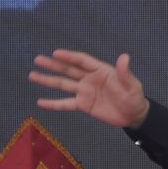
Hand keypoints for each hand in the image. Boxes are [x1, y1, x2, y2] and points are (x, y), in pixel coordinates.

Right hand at [31, 50, 149, 129]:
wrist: (133, 115)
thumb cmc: (134, 97)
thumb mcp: (132, 85)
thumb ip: (125, 73)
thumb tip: (124, 57)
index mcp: (100, 70)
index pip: (82, 61)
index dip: (69, 57)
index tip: (55, 53)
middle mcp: (89, 79)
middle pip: (69, 70)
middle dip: (53, 65)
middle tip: (38, 60)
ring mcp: (85, 92)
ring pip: (63, 85)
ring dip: (48, 80)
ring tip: (33, 75)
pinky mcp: (83, 105)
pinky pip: (66, 104)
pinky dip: (53, 103)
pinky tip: (41, 102)